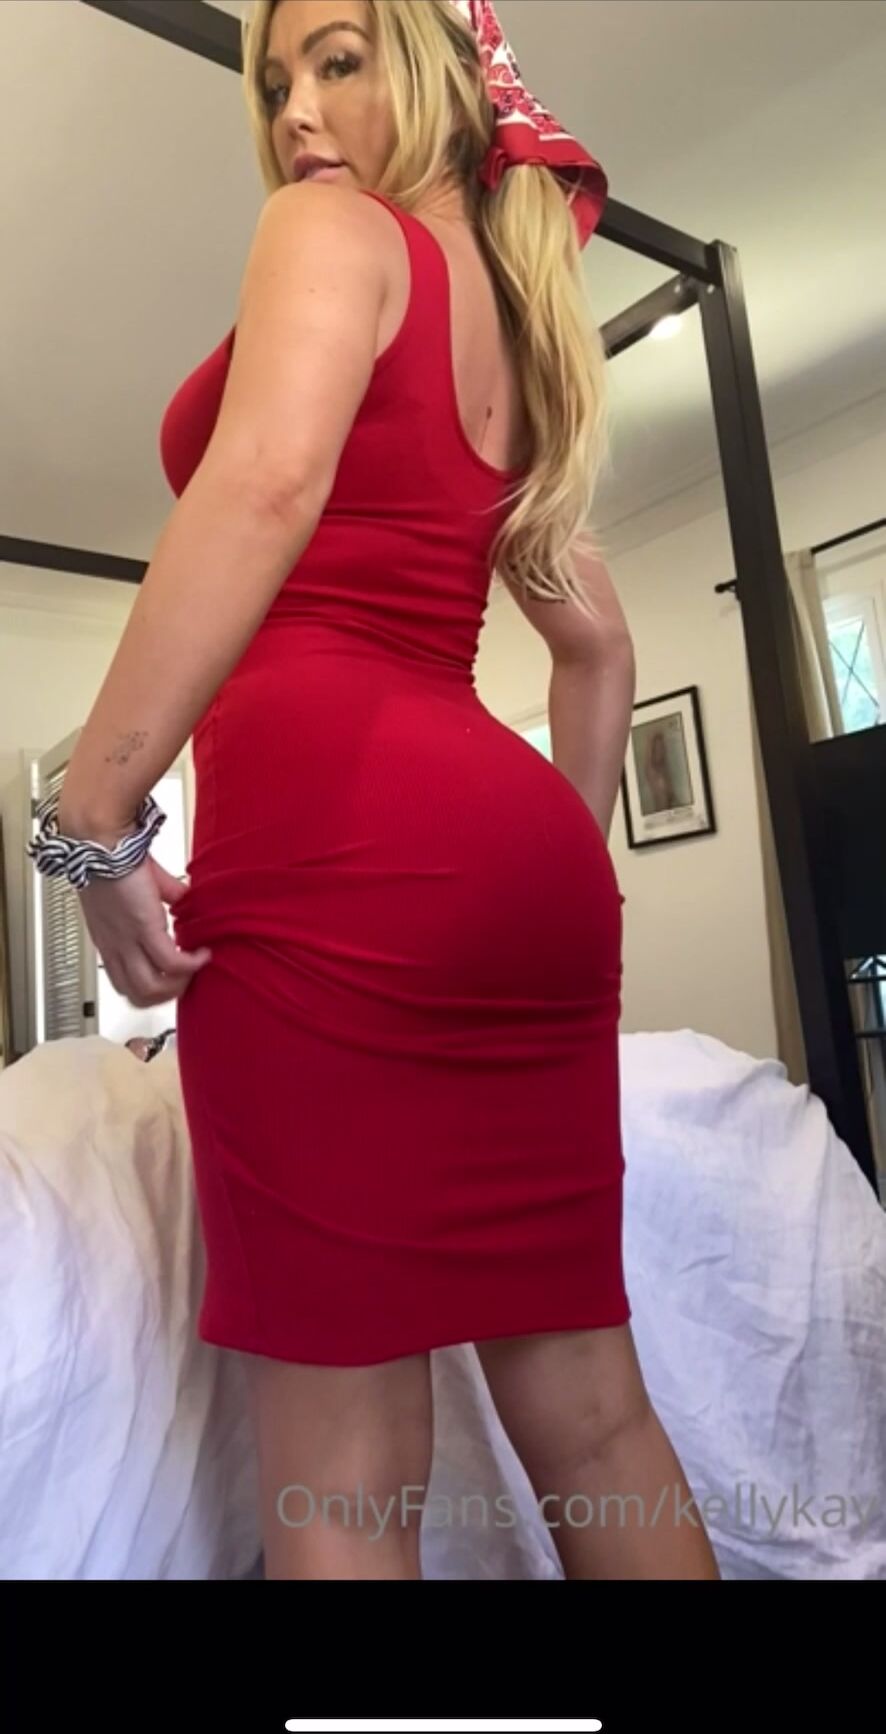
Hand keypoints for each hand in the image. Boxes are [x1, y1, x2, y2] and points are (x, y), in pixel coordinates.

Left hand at [78, 856, 211, 1008]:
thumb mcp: (139, 887)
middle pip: (137, 995)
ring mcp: (128, 942)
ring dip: (179, 985)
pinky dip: (191, 964)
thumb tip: (186, 899)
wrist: (102, 843)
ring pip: (152, 988)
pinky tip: (202, 954)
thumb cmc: (111, 858)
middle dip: (167, 996)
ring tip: (195, 970)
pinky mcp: (144, 930)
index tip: (171, 980)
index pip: (125, 983)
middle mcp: (115, 947)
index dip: (150, 989)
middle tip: (186, 982)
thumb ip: (163, 896)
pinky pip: (172, 962)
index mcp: (110, 941)